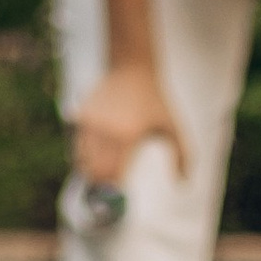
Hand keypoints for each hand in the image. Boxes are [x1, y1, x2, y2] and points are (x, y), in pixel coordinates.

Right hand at [72, 60, 186, 190]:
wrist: (132, 68)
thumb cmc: (155, 98)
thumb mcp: (173, 124)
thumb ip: (183, 154)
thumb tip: (183, 181)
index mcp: (128, 137)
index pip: (114, 173)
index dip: (115, 188)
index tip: (121, 193)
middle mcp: (106, 132)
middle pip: (95, 171)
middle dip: (101, 184)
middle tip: (110, 188)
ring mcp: (91, 123)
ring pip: (82, 160)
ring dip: (91, 170)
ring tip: (102, 173)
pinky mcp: (82, 115)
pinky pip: (77, 145)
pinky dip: (83, 155)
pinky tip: (94, 156)